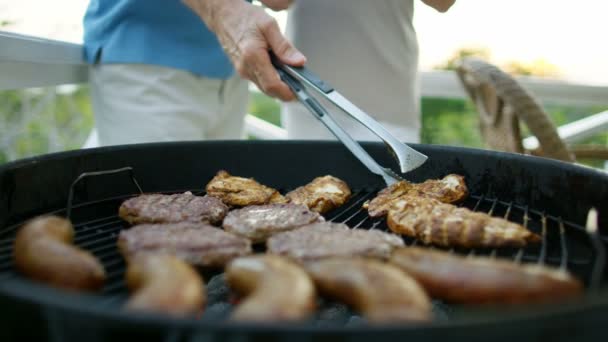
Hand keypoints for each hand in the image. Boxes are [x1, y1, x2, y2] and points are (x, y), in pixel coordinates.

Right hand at [183, 0, 305, 100]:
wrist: (223, 16)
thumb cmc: (244, 18)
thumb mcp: (269, 25)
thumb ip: (284, 46)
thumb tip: (298, 62)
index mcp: (253, 56)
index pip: (272, 85)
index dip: (287, 92)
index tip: (298, 93)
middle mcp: (246, 68)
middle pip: (269, 90)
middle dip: (285, 91)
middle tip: (299, 86)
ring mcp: (242, 71)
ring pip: (264, 87)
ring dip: (278, 85)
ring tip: (289, 74)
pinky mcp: (242, 71)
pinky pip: (259, 80)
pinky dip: (270, 79)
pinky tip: (276, 69)